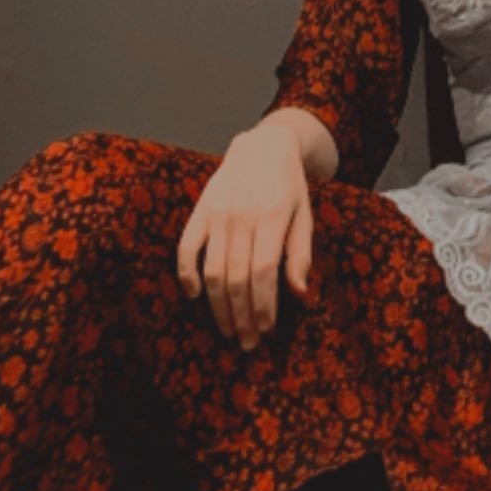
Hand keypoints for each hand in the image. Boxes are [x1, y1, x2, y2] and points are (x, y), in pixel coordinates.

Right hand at [176, 121, 314, 350]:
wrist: (262, 148)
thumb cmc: (289, 187)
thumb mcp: (305, 216)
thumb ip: (300, 254)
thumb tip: (300, 294)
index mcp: (273, 216)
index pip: (264, 271)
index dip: (264, 305)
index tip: (267, 329)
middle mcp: (243, 216)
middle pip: (238, 278)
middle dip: (243, 316)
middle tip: (248, 342)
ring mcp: (218, 213)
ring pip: (213, 271)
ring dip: (219, 307)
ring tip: (229, 330)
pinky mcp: (200, 211)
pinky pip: (186, 248)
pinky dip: (187, 275)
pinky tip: (195, 296)